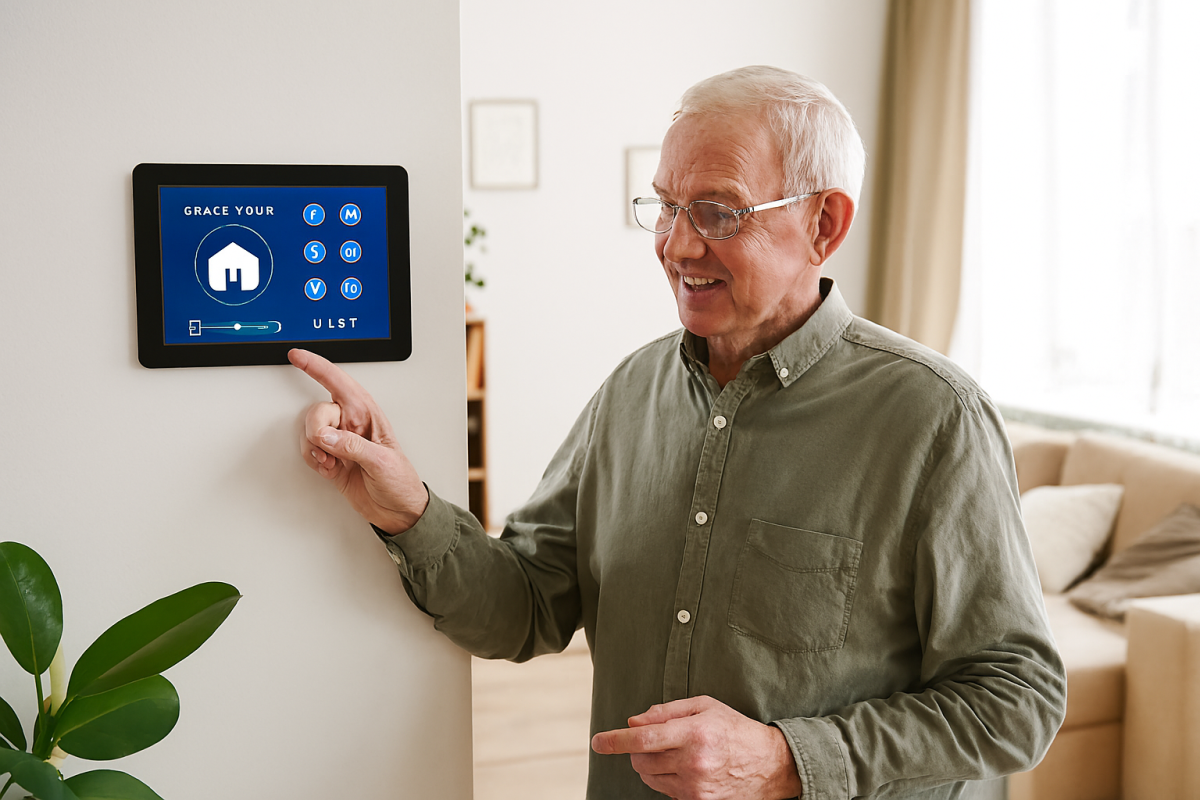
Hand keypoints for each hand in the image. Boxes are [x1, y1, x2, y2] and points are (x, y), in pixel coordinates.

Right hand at [289, 349, 427, 534]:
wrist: (399, 511)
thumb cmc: (401, 482)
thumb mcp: (382, 462)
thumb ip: (353, 447)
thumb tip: (327, 436)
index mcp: (368, 415)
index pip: (339, 384)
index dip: (317, 368)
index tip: (297, 356)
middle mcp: (352, 424)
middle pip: (318, 411)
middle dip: (317, 430)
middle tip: (330, 449)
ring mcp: (340, 441)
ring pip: (310, 432)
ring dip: (316, 449)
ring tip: (335, 462)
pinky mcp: (331, 459)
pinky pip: (309, 451)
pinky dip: (314, 461)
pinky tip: (331, 468)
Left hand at [591, 696, 802, 799]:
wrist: (770, 765)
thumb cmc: (734, 729)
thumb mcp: (704, 707)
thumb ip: (666, 712)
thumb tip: (634, 721)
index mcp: (694, 734)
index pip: (643, 738)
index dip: (615, 740)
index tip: (598, 741)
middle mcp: (693, 763)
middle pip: (641, 761)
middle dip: (636, 751)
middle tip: (651, 742)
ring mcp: (695, 788)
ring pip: (649, 778)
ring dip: (650, 766)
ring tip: (673, 755)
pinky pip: (665, 792)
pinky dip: (665, 780)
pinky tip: (684, 769)